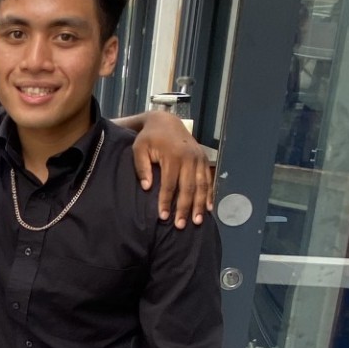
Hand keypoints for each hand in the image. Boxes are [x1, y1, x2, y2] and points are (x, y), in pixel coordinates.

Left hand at [132, 113, 215, 227]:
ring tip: (197, 222)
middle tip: (180, 226)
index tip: (163, 217)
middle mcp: (189, 158)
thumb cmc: (149, 138)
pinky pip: (208, 180)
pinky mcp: (204, 159)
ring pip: (201, 186)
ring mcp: (199, 158)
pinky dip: (209, 195)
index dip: (166, 202)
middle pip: (188, 188)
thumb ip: (141, 167)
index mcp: (173, 155)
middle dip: (184, 208)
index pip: (170, 184)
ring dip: (199, 205)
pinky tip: (208, 208)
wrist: (166, 121)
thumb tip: (146, 188)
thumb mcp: (139, 148)